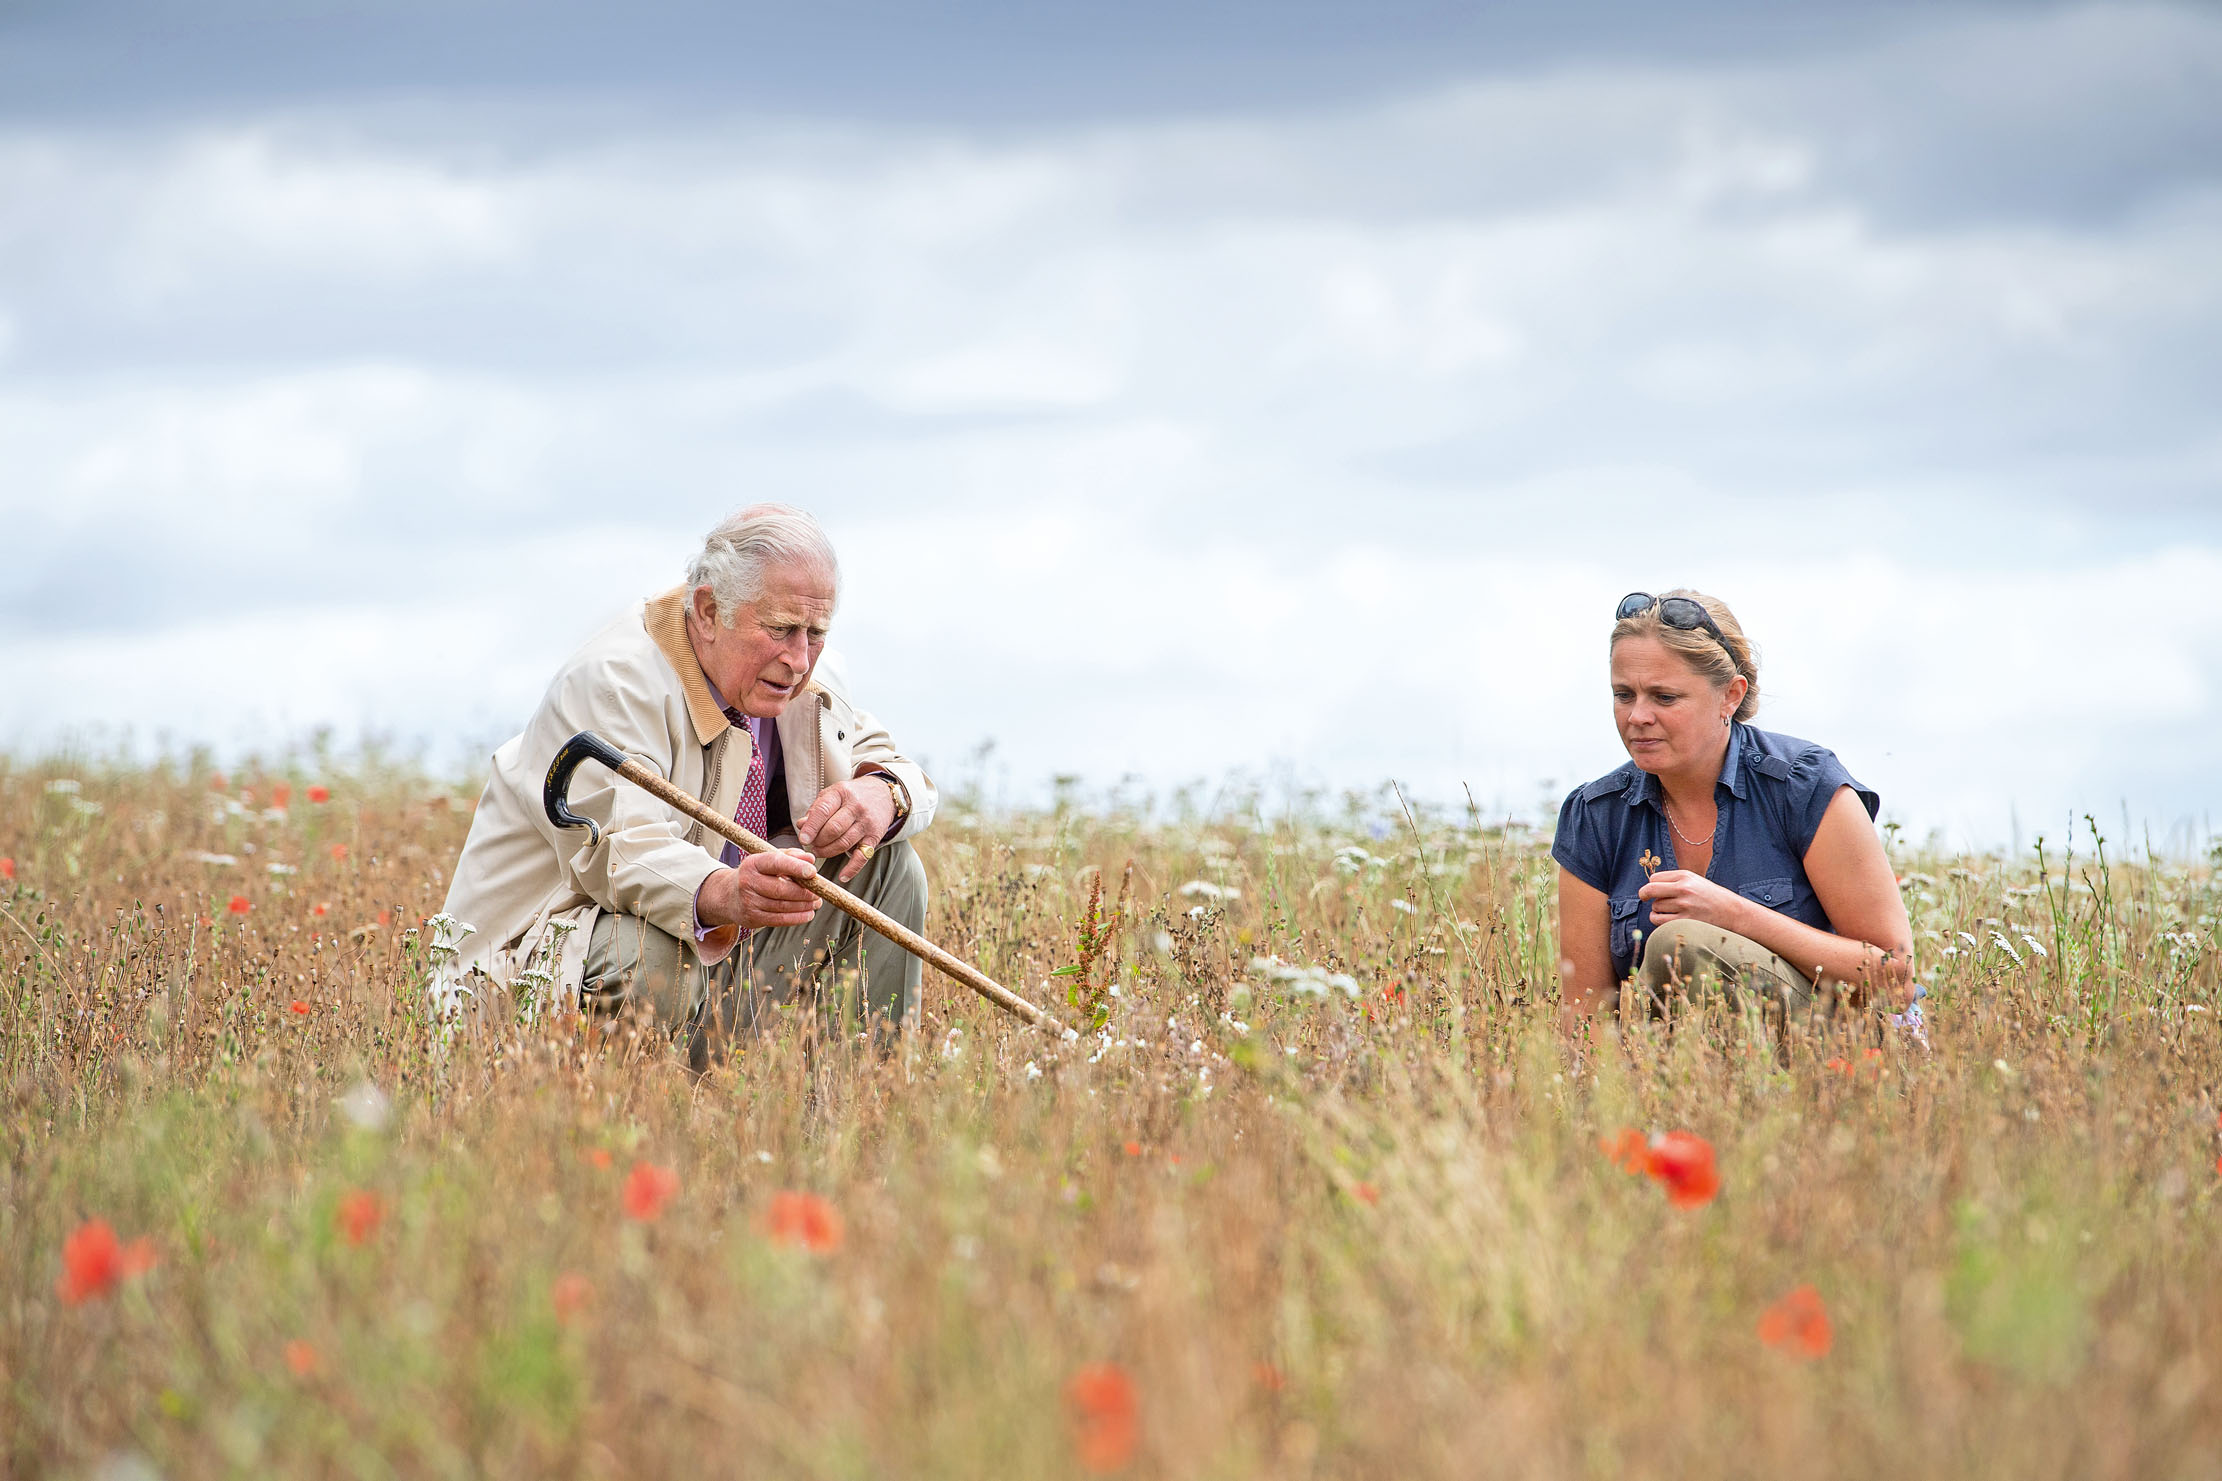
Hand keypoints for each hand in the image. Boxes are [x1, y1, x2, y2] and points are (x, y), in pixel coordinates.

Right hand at [698, 848, 822, 931]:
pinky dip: (797, 918)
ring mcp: (749, 902)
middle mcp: (748, 882)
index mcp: (753, 863)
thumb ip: (791, 856)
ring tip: (817, 902)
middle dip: (804, 892)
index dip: (795, 867)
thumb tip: (811, 860)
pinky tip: (808, 914)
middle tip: (819, 892)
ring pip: (782, 906)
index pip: (775, 863)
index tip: (813, 871)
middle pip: (781, 889)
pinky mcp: (752, 918)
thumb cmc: (757, 874)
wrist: (729, 895)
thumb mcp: (769, 860)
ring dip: (804, 906)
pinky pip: (779, 920)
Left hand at [796, 776, 896, 882]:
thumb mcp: (832, 795)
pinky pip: (863, 856)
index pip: (823, 810)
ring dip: (828, 852)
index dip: (811, 827)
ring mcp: (866, 823)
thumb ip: (816, 811)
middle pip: (834, 829)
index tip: (803, 839)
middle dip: (819, 841)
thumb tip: (801, 826)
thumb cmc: (851, 797)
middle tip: (812, 845)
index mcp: (841, 793)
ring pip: (844, 843)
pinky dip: (852, 868)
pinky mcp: (874, 837)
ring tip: (819, 852)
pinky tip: (843, 876)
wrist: (883, 794)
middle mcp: (856, 807)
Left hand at [1636, 869, 1746, 931]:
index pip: (1654, 878)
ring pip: (1655, 908)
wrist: (1732, 912)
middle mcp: (1684, 889)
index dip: (1651, 885)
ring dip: (1657, 910)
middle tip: (1645, 898)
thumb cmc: (1710, 896)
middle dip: (1644, 895)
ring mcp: (1685, 906)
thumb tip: (1648, 886)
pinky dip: (1659, 921)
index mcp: (1685, 876)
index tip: (1653, 890)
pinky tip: (1666, 919)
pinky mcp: (1685, 922)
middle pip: (1650, 891)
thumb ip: (1673, 880)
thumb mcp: (1695, 881)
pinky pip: (1659, 921)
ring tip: (1668, 910)